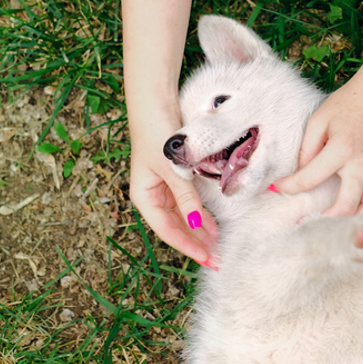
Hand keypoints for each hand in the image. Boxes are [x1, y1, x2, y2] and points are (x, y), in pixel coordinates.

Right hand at [129, 109, 217, 265]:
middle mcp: (152, 196)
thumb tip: (196, 225)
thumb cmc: (157, 135)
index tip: (207, 258)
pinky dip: (200, 214)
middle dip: (196, 243)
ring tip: (218, 245)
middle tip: (218, 258)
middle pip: (175, 228)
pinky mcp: (174, 178)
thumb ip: (186, 197)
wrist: (155, 104)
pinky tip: (213, 224)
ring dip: (199, 231)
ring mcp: (163, 188)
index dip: (188, 246)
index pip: (168, 231)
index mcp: (144, 198)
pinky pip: (188, 203)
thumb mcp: (173, 169)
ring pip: (183, 218)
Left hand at [274, 75, 362, 215]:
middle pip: (345, 206)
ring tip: (336, 222)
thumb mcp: (318, 120)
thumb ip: (307, 149)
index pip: (310, 179)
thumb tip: (301, 172)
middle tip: (308, 222)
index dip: (290, 186)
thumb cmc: (347, 103)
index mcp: (341, 149)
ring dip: (354, 220)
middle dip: (324, 220)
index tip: (278, 187)